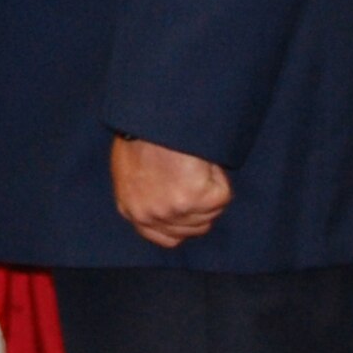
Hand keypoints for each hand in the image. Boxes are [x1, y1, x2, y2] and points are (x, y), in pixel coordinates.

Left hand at [110, 136, 232, 248]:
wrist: (150, 115)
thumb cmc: (139, 131)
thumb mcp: (130, 168)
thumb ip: (147, 192)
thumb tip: (168, 196)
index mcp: (131, 209)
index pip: (168, 238)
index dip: (185, 222)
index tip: (191, 204)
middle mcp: (151, 216)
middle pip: (195, 228)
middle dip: (201, 204)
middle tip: (194, 173)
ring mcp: (173, 210)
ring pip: (211, 213)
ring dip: (209, 188)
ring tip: (192, 161)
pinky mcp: (196, 199)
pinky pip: (222, 196)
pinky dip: (218, 176)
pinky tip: (201, 160)